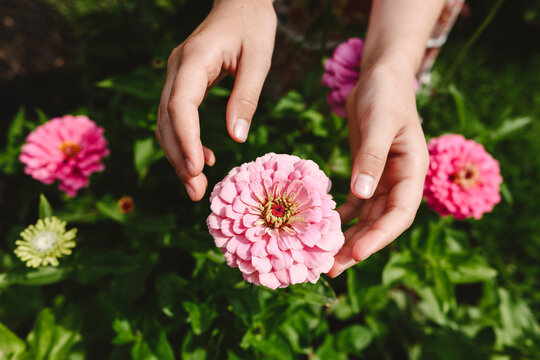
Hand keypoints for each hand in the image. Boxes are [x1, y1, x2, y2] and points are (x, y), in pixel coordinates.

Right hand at [156, 0, 276, 199]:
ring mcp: (177, 76)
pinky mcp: (183, 83)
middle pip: (167, 119)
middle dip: (179, 158)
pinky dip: (185, 142)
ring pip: (166, 122)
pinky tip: (202, 160)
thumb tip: (236, 140)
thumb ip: (246, 98)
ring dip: (178, 156)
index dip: (185, 139)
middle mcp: (177, 69)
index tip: (196, 169)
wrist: (241, 2)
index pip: (180, 105)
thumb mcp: (259, 59)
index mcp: (195, 59)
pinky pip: (176, 117)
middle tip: (196, 193)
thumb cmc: (254, 26)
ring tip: (195, 187)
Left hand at [327, 63, 428, 276]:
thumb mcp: (379, 123)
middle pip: (380, 222)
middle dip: (358, 246)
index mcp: (413, 171)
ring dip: (347, 237)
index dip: (380, 236)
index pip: (401, 213)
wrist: (379, 78)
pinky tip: (321, 228)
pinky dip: (340, 217)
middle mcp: (399, 181)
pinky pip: (354, 203)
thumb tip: (362, 194)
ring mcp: (382, 179)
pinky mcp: (364, 173)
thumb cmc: (385, 95)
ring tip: (323, 258)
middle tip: (330, 268)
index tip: (357, 255)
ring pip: (366, 217)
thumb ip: (372, 157)